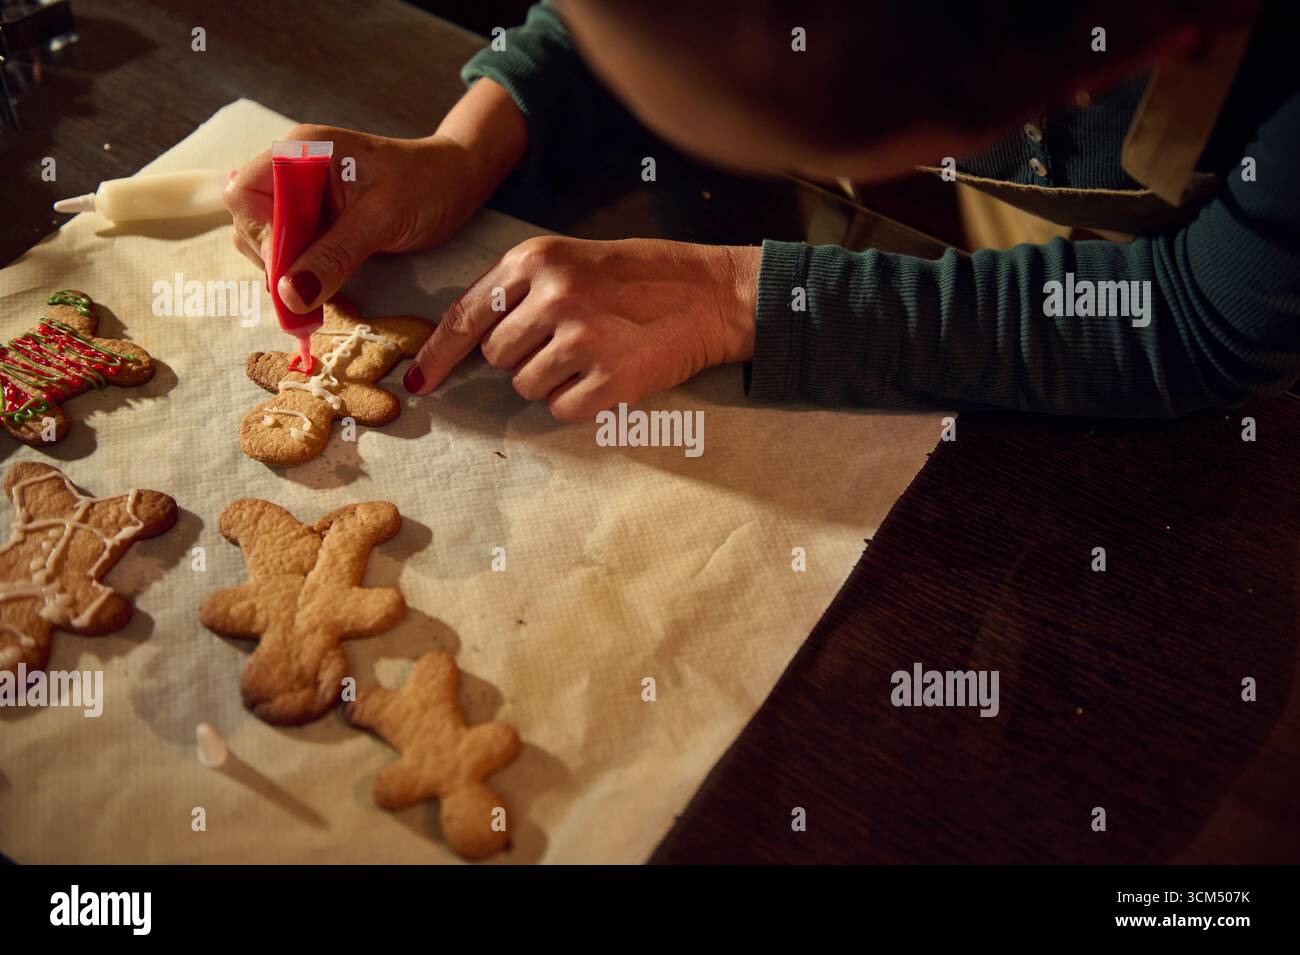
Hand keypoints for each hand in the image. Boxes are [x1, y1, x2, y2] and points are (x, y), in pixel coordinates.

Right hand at [224, 78, 527, 312]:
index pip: (244, 195)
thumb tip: (289, 296)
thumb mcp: (380, 220)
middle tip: (306, 295)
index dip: (259, 235)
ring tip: (318, 297)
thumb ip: (333, 256)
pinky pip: (294, 252)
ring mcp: (303, 198)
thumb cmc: (426, 185)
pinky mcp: (318, 221)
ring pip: (269, 242)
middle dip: (273, 261)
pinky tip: (323, 292)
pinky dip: (303, 276)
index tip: (289, 269)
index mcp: (299, 152)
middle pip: (250, 222)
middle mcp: (291, 171)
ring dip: (287, 274)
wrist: (457, 182)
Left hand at [403, 236, 759, 421]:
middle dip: (522, 359)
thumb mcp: (573, 260)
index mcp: (535, 260)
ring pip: (526, 386)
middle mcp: (552, 296)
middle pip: (498, 357)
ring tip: (594, 354)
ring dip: (552, 381)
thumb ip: (522, 290)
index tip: (422, 378)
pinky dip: (579, 401)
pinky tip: (608, 375)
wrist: (711, 293)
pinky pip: (562, 408)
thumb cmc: (641, 276)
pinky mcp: (610, 378)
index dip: (440, 352)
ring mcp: (581, 338)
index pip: (467, 313)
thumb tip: (472, 339)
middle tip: (567, 343)